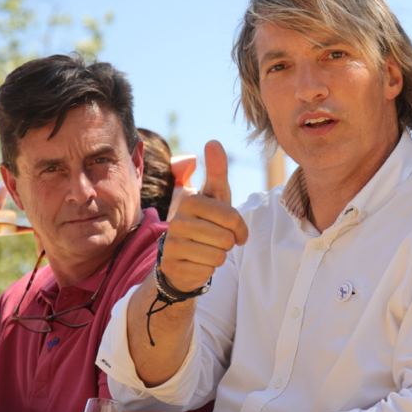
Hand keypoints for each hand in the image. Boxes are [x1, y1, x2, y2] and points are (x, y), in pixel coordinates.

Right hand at [159, 140, 248, 293]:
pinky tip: (198, 262)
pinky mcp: (171, 265)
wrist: (183, 255)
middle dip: (228, 244)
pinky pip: (206, 271)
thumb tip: (213, 141)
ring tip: (207, 250)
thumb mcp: (215, 196)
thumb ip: (216, 171)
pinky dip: (208, 269)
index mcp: (191, 201)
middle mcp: (177, 220)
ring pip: (217, 255)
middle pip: (225, 238)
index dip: (241, 229)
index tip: (236, 231)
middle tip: (218, 241)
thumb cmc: (206, 222)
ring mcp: (172, 243)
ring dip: (219, 256)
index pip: (232, 218)